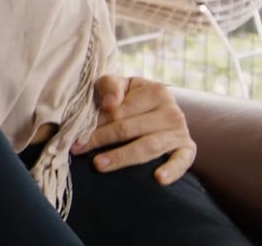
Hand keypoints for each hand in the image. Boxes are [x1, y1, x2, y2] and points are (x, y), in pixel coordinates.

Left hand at [72, 75, 195, 183]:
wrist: (161, 110)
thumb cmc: (134, 98)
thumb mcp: (122, 86)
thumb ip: (110, 87)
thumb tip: (109, 104)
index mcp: (156, 91)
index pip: (119, 111)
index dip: (96, 123)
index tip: (76, 134)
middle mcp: (172, 112)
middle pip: (129, 129)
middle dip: (101, 140)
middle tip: (78, 149)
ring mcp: (180, 132)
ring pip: (148, 147)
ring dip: (122, 157)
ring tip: (99, 165)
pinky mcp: (188, 150)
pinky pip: (182, 162)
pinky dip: (172, 171)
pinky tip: (158, 179)